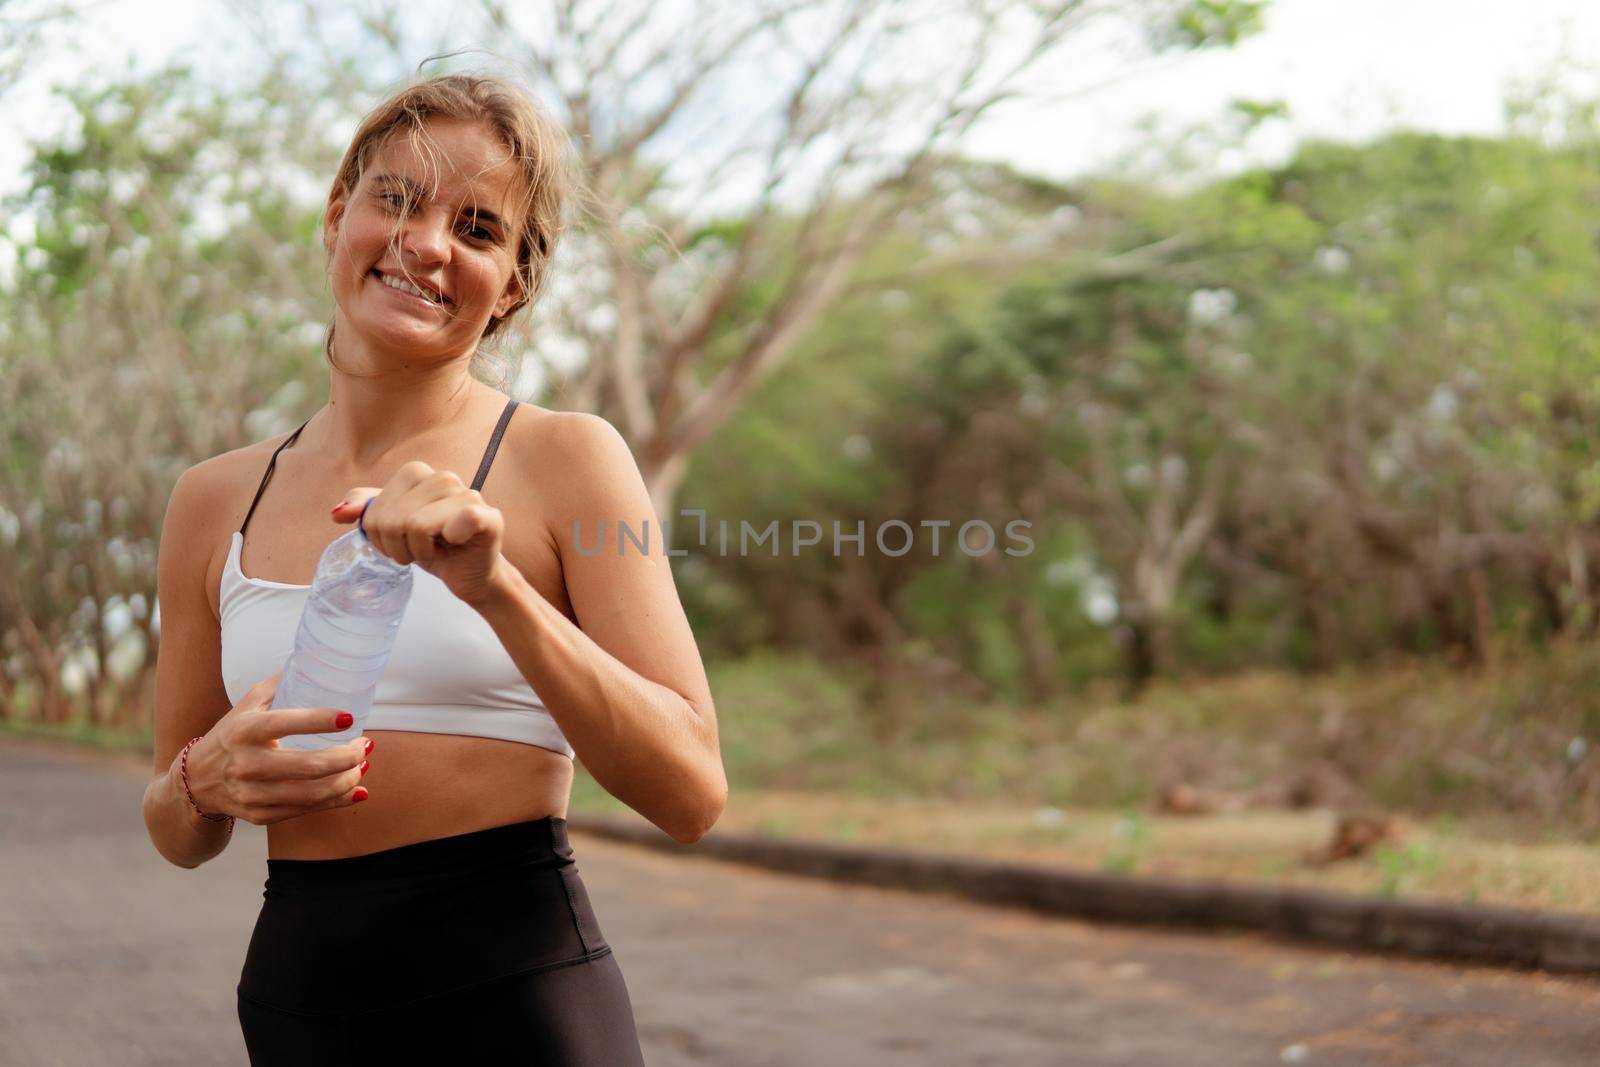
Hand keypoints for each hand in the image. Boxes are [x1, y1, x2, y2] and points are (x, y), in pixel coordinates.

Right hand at [183, 671, 372, 825]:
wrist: (196, 781)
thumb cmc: (231, 735)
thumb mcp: (246, 705)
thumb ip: (278, 685)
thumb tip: (315, 660)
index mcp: (244, 730)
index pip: (285, 723)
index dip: (319, 720)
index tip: (349, 717)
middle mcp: (246, 763)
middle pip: (308, 766)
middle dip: (347, 757)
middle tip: (365, 745)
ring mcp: (252, 793)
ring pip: (312, 793)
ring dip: (347, 780)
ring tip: (363, 765)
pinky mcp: (260, 815)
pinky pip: (306, 810)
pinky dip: (336, 801)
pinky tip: (354, 789)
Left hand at [330, 461, 510, 608]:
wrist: (470, 573)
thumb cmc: (433, 547)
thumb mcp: (393, 527)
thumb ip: (366, 511)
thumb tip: (338, 513)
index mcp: (419, 474)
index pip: (376, 508)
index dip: (380, 534)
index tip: (400, 542)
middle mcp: (445, 478)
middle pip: (393, 519)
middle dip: (399, 547)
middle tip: (419, 551)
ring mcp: (468, 495)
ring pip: (416, 525)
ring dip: (421, 552)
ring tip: (436, 552)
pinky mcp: (487, 516)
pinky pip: (451, 528)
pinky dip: (445, 548)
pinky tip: (454, 549)